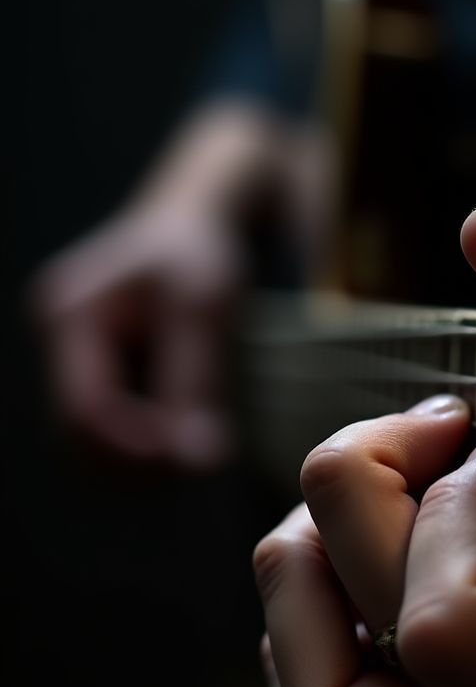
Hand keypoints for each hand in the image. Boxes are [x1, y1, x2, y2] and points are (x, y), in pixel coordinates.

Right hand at [27, 100, 328, 469]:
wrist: (194, 220)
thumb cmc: (197, 254)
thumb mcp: (203, 310)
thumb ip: (194, 382)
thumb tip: (196, 461)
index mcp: (69, 316)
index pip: (83, 410)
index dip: (132, 448)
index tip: (190, 460)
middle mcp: (60, 340)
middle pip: (80, 435)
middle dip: (138, 461)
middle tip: (203, 466)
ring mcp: (75, 357)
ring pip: (96, 439)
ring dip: (146, 459)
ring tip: (205, 453)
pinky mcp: (100, 369)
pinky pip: (115, 425)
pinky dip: (151, 441)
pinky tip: (193, 435)